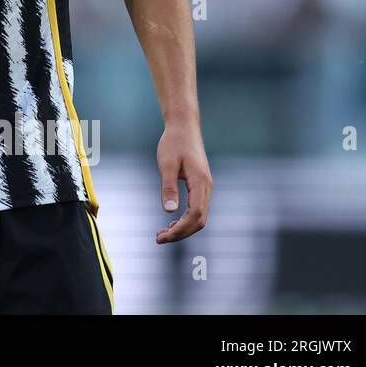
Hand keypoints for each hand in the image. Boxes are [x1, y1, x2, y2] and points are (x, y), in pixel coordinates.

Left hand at [155, 123, 211, 243]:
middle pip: (199, 221)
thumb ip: (169, 187)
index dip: (180, 229)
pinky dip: (185, 219)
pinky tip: (171, 222)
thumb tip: (169, 211)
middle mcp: (206, 188)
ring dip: (182, 228)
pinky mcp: (200, 186)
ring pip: (199, 217)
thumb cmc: (174, 143)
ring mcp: (205, 188)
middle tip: (159, 238)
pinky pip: (196, 209)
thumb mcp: (166, 164)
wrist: (184, 128)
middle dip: (180, 233)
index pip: (195, 215)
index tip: (163, 236)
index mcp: (200, 183)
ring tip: (162, 233)